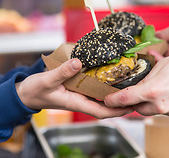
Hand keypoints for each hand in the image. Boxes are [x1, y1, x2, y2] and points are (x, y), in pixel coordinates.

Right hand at [16, 59, 132, 118]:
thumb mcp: (47, 80)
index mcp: (76, 102)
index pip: (100, 111)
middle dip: (120, 102)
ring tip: (127, 85)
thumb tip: (78, 62)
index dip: (116, 110)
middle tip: (135, 93)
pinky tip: (109, 79)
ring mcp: (80, 95)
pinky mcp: (77, 89)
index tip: (131, 106)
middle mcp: (81, 100)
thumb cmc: (35, 90)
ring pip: (100, 98)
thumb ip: (62, 72)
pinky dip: (103, 86)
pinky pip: (93, 90)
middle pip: (105, 105)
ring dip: (113, 94)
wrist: (26, 93)